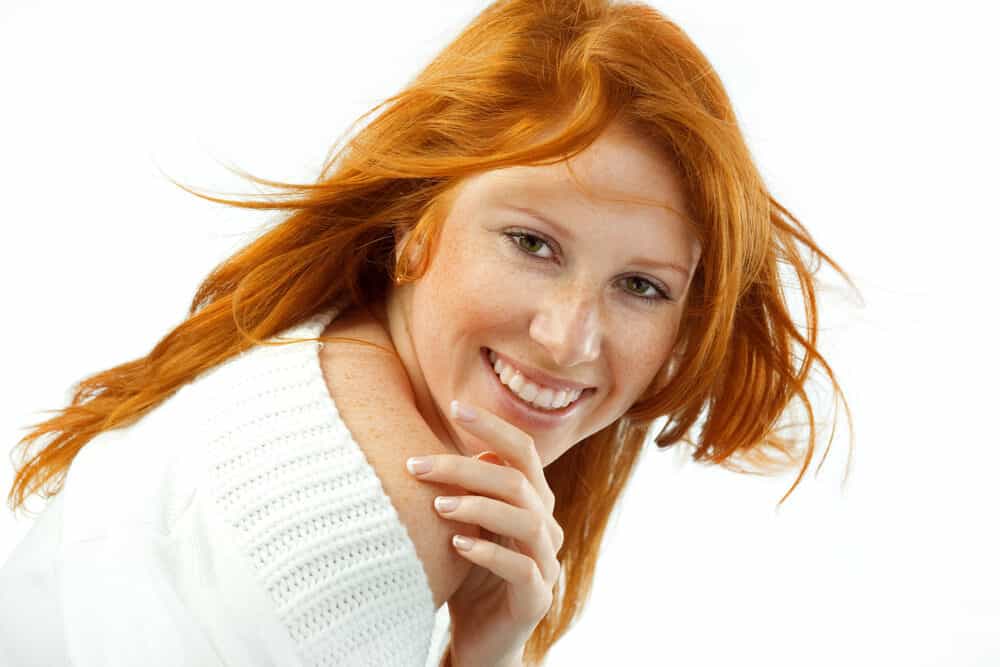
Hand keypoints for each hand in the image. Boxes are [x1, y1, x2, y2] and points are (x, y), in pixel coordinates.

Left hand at [405, 400, 563, 666]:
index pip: (523, 451)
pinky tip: (457, 546)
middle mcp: (547, 526)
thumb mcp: (466, 524)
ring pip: (526, 520)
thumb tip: (450, 441)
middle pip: (517, 481)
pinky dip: (488, 552)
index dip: (493, 426)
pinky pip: (522, 569)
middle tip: (416, 465)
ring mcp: (547, 563)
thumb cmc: (470, 574)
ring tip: (437, 507)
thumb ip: (467, 488)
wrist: (481, 638)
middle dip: (465, 467)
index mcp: (533, 501)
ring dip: (479, 506)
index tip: (456, 406)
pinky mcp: (538, 598)